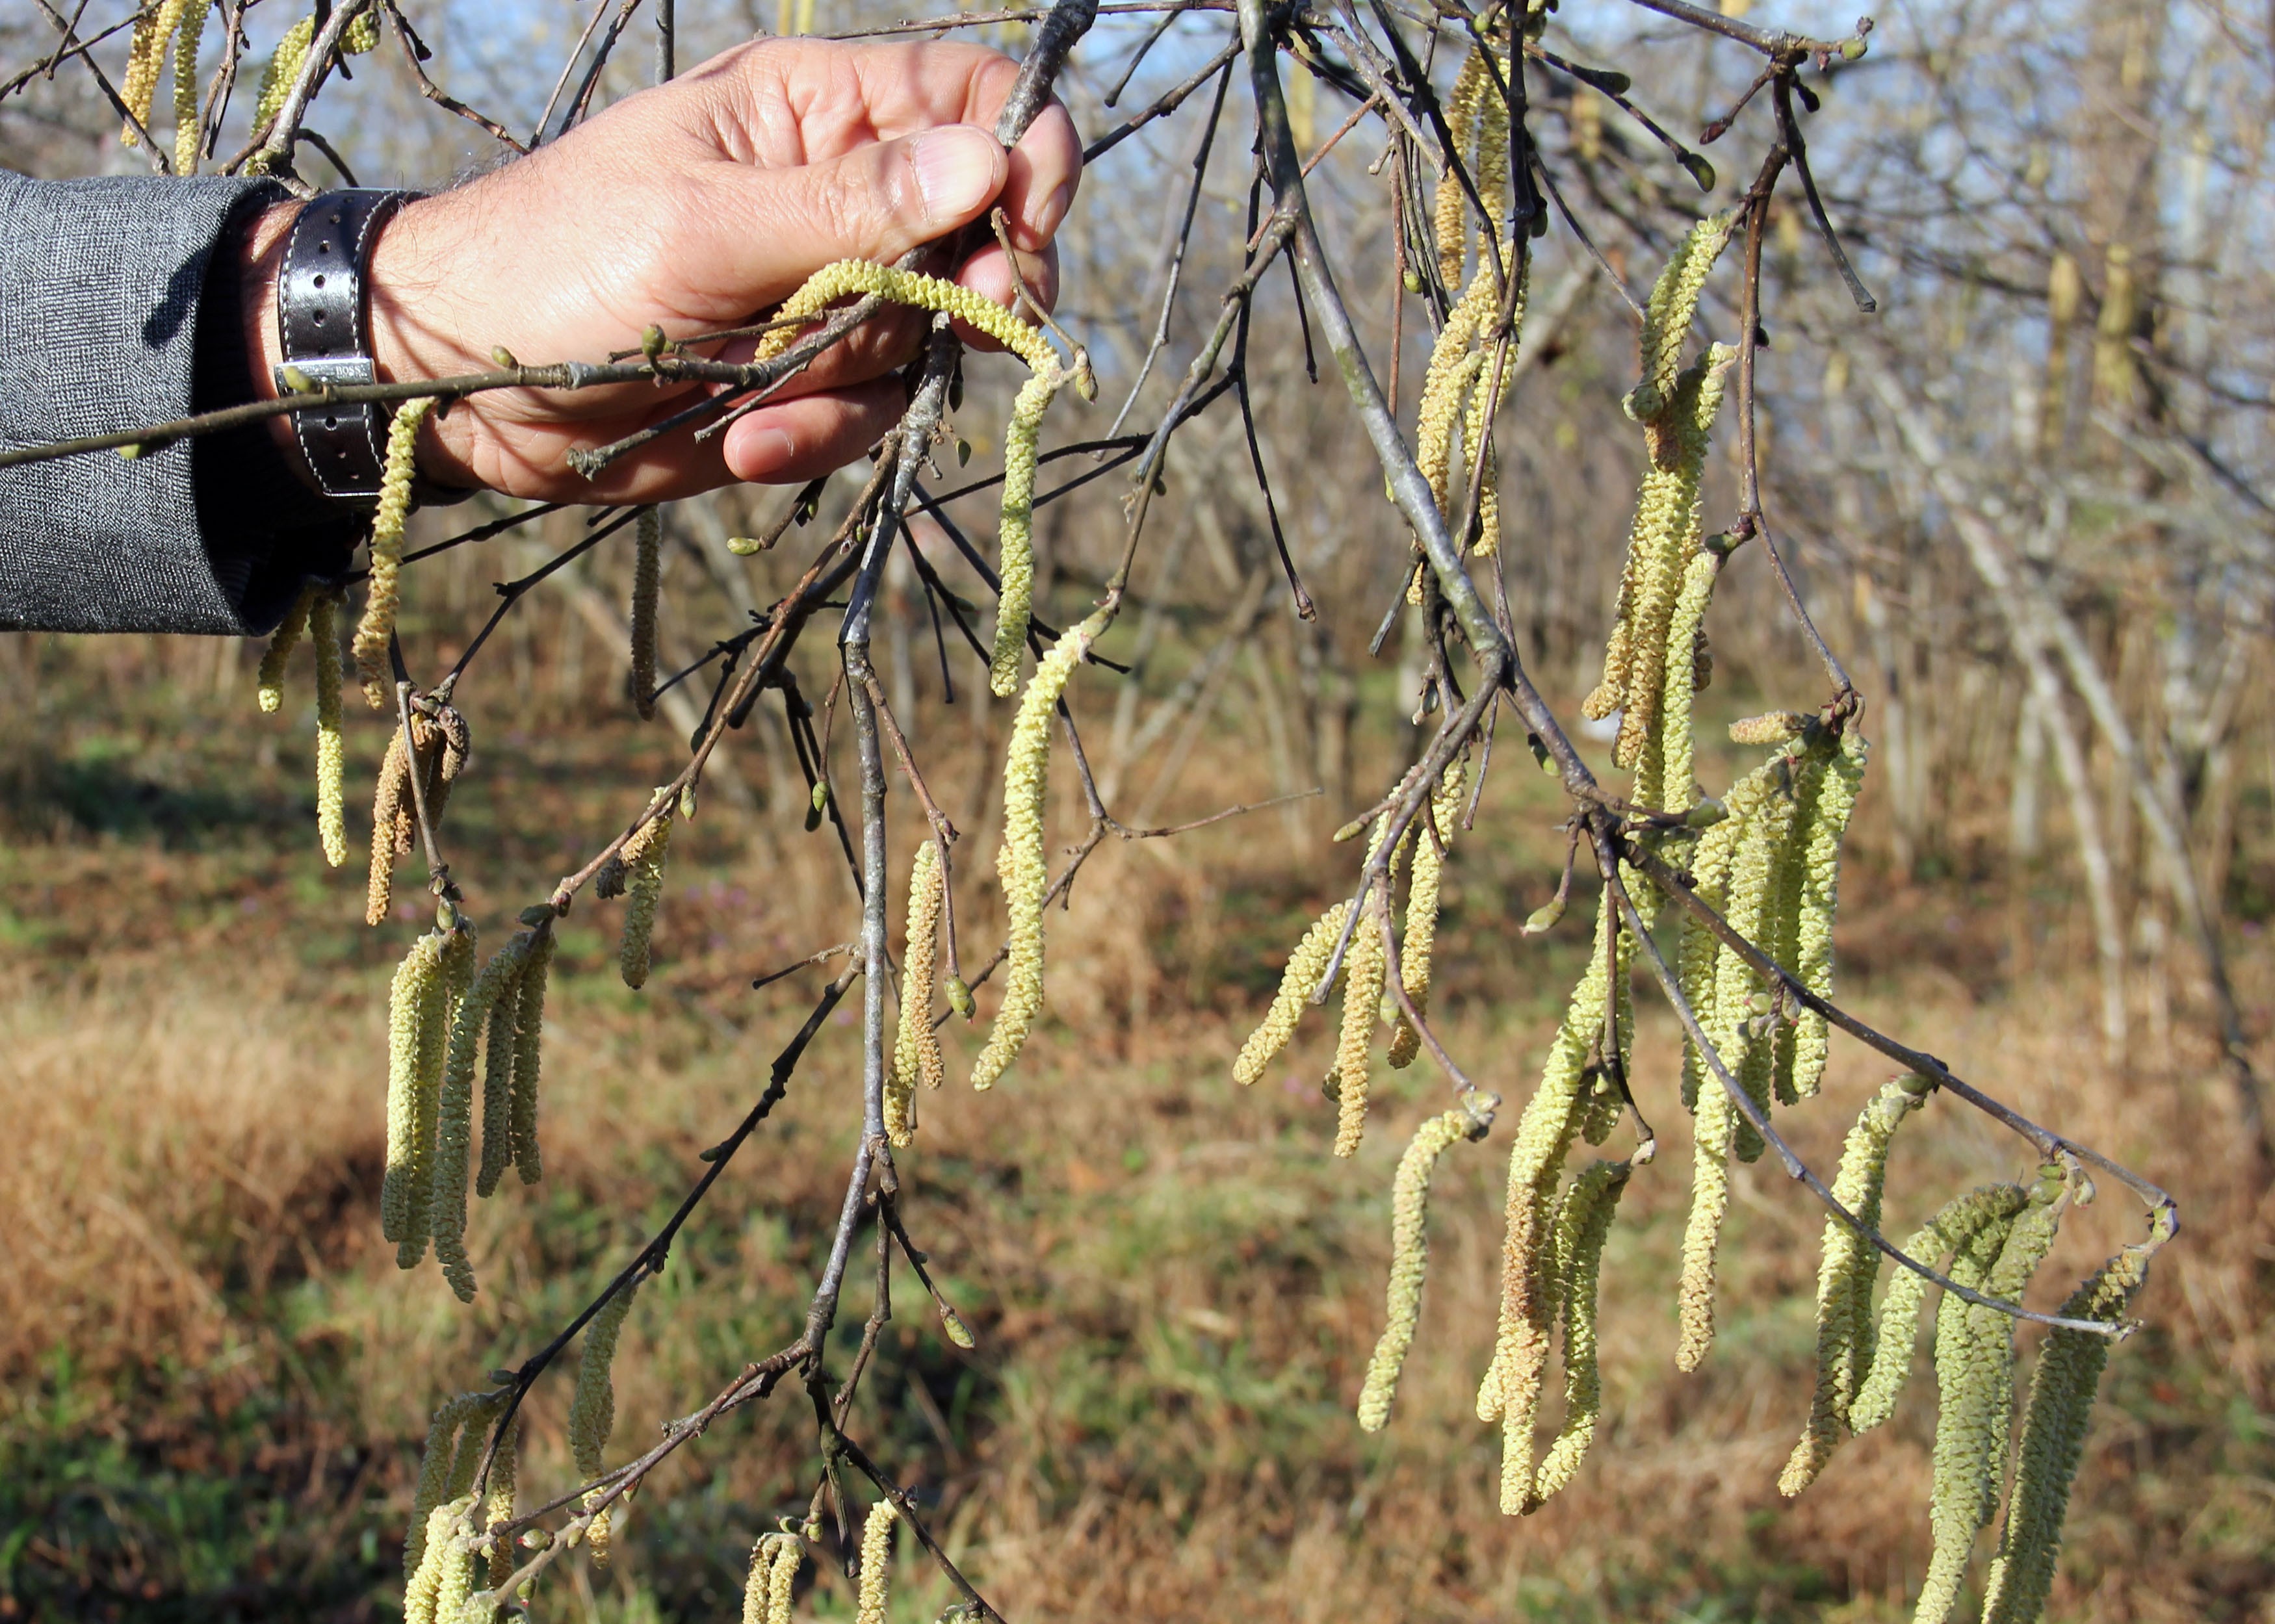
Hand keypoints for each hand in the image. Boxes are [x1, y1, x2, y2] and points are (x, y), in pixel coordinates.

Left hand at [240, 38, 1082, 502]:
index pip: (969, 97)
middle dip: (966, 295)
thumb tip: (987, 161)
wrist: (462, 381)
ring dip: (857, 386)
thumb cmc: (557, 262)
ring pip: (925, 342)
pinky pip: (869, 412)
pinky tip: (746, 443)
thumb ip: (849, 206)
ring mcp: (823, 293)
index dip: (1023, 153)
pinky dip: (819, 436)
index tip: (1021, 230)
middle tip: (954, 332)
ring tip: (759, 404)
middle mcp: (835, 196)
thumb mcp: (703, 226)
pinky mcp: (803, 380)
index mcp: (811, 113)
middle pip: (978, 232)